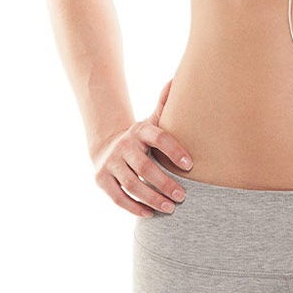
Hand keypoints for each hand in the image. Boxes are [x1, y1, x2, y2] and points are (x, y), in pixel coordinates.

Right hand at [92, 79, 191, 217]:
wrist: (106, 146)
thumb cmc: (141, 138)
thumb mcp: (152, 121)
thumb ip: (165, 106)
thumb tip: (178, 79)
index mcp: (140, 131)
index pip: (158, 138)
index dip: (174, 150)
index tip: (190, 165)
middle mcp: (123, 146)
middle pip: (144, 167)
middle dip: (165, 183)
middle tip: (183, 195)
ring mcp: (110, 164)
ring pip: (132, 184)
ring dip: (152, 198)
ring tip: (171, 207)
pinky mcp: (102, 180)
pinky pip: (118, 197)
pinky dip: (134, 207)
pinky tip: (150, 214)